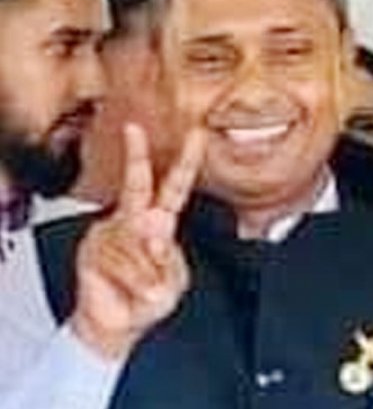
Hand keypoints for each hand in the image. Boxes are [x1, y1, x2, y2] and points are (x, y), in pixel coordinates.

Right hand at [71, 124, 205, 359]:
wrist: (117, 327)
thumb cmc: (147, 301)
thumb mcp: (173, 282)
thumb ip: (167, 260)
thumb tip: (154, 238)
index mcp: (160, 224)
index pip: (174, 188)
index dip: (185, 162)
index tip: (195, 136)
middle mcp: (133, 222)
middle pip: (136, 183)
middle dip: (136, 156)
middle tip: (135, 131)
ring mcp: (109, 233)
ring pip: (134, 239)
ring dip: (146, 270)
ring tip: (148, 289)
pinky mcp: (91, 249)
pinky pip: (118, 258)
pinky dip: (132, 278)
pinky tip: (132, 287)